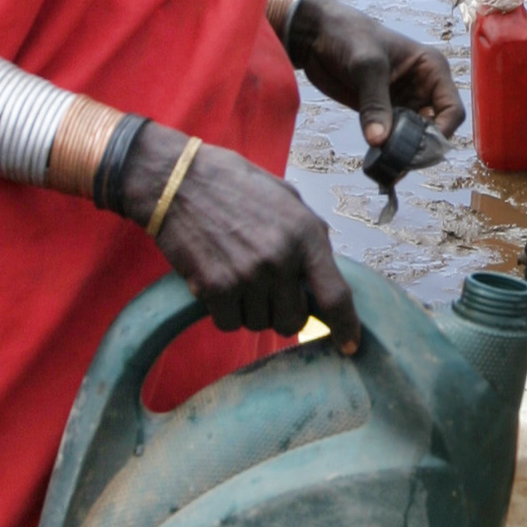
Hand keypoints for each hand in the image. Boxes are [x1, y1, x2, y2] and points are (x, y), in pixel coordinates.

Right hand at [122, 125, 357, 348]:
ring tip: (239, 276)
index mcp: (305, 235)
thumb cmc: (234, 186)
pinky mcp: (215, 288)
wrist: (178, 181)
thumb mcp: (287, 199)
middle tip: (269, 292)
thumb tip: (325, 272)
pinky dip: (225, 312)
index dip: (345, 327)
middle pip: (295, 321)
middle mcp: (280, 259)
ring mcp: (247, 276)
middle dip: (285, 313)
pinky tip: (219, 283)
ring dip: (252, 311)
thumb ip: (309, 236)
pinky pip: (230, 323)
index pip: (335, 296)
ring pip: (260, 324)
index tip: (349, 345)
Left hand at [291, 0, 465, 150]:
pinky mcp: (383, 113)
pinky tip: (377, 160)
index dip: (442, 131)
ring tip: (388, 166)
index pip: (452, 110)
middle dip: (421, 147)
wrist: (317, 34)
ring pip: (414, 138)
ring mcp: (403, 102)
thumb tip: (379, 141)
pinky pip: (392, 138)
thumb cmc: (349, 36)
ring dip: (404, 153)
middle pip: (435, 129)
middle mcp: (423, 89)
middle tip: (400, 162)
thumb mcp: (367, 66)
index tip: (421, 147)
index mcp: (431, 70)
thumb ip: (375, 104)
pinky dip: (387, 151)